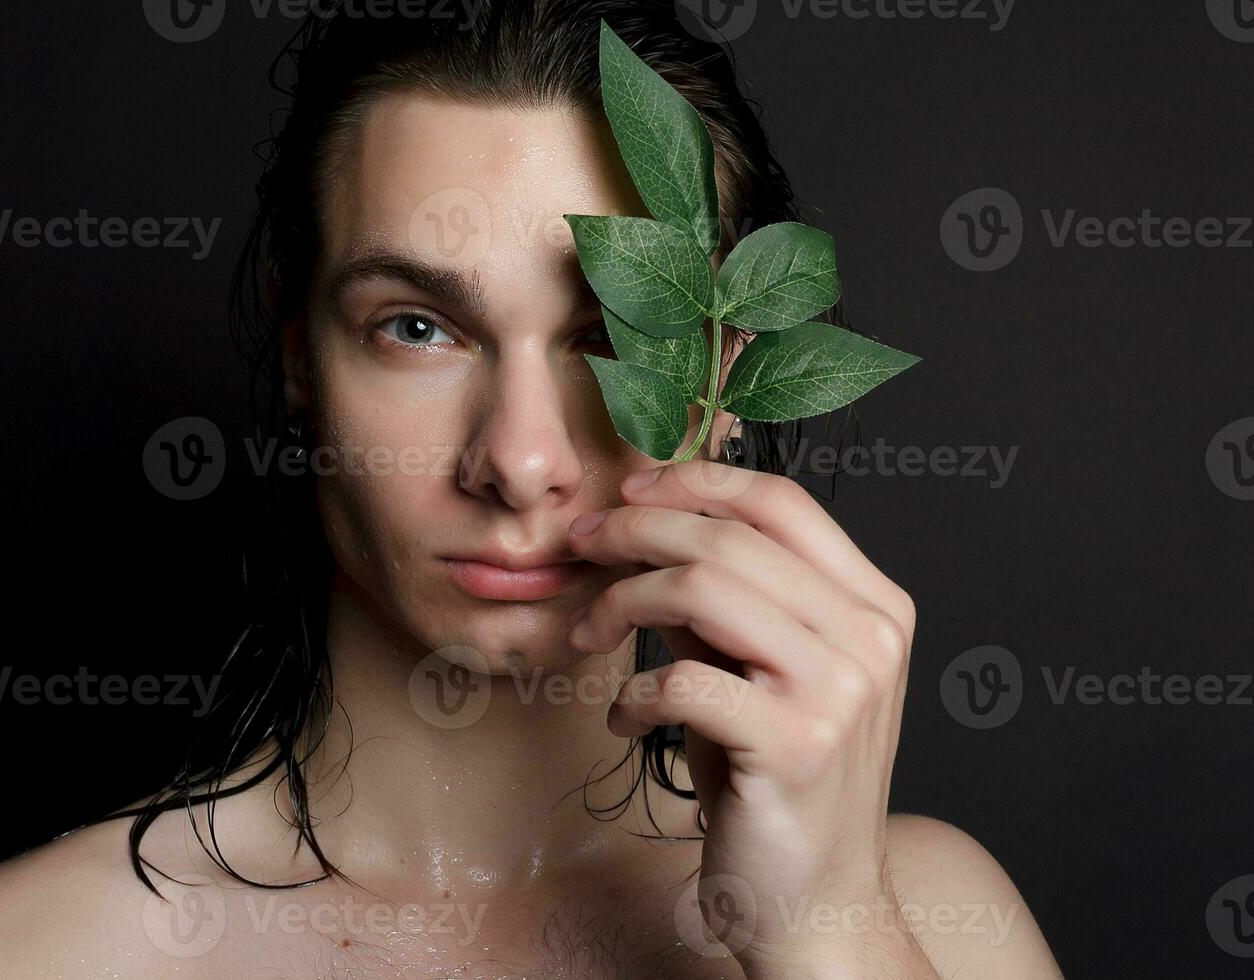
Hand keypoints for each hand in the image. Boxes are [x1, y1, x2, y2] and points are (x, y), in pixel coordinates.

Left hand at [566, 459, 935, 978]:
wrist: (817, 902)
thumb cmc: (778, 781)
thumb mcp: (756, 672)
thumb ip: (719, 601)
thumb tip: (641, 532)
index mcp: (875, 603)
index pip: (782, 500)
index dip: (695, 482)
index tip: (627, 495)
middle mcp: (872, 636)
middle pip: (730, 537)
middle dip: (634, 532)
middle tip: (580, 548)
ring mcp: (842, 690)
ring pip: (703, 590)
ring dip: (621, 601)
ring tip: (589, 634)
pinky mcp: (796, 746)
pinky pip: (683, 679)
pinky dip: (633, 691)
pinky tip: (627, 717)